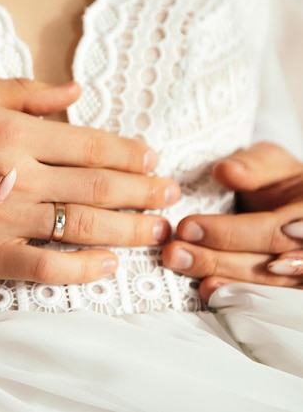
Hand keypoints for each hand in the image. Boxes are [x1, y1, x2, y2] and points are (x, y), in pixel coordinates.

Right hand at [0, 77, 180, 282]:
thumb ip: (27, 93)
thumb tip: (77, 92)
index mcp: (16, 134)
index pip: (92, 145)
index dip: (130, 153)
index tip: (153, 160)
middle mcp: (18, 177)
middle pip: (98, 187)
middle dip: (143, 192)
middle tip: (170, 196)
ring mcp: (5, 219)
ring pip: (82, 227)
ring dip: (127, 229)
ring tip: (156, 229)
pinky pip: (44, 268)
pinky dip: (81, 270)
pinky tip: (107, 267)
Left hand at [162, 142, 302, 300]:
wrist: (294, 202)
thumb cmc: (281, 181)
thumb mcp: (272, 163)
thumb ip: (254, 165)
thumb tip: (225, 171)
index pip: (272, 229)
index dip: (230, 233)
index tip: (187, 227)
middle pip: (265, 263)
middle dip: (216, 259)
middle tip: (174, 252)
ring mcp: (299, 273)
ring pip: (262, 286)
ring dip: (219, 277)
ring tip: (181, 266)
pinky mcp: (285, 288)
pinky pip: (262, 300)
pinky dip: (232, 295)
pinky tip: (205, 290)